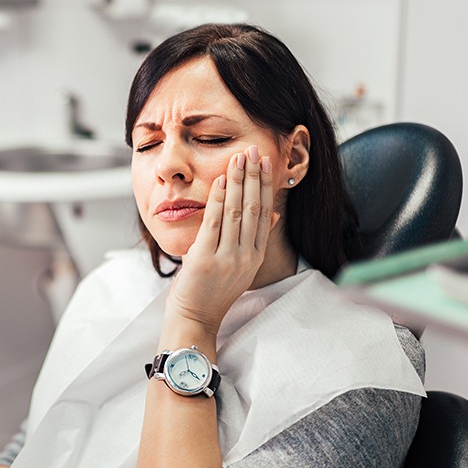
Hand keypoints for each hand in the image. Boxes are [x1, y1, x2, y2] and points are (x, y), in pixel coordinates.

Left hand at [165, 145, 277, 336]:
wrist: (195, 317)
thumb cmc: (213, 291)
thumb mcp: (241, 266)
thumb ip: (255, 240)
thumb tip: (273, 214)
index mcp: (255, 256)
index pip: (264, 213)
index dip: (265, 186)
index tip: (265, 163)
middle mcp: (246, 256)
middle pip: (254, 208)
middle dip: (254, 177)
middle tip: (254, 150)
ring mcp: (228, 258)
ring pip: (237, 212)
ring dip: (238, 182)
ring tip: (239, 158)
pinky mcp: (206, 259)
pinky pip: (214, 223)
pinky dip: (218, 199)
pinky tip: (221, 180)